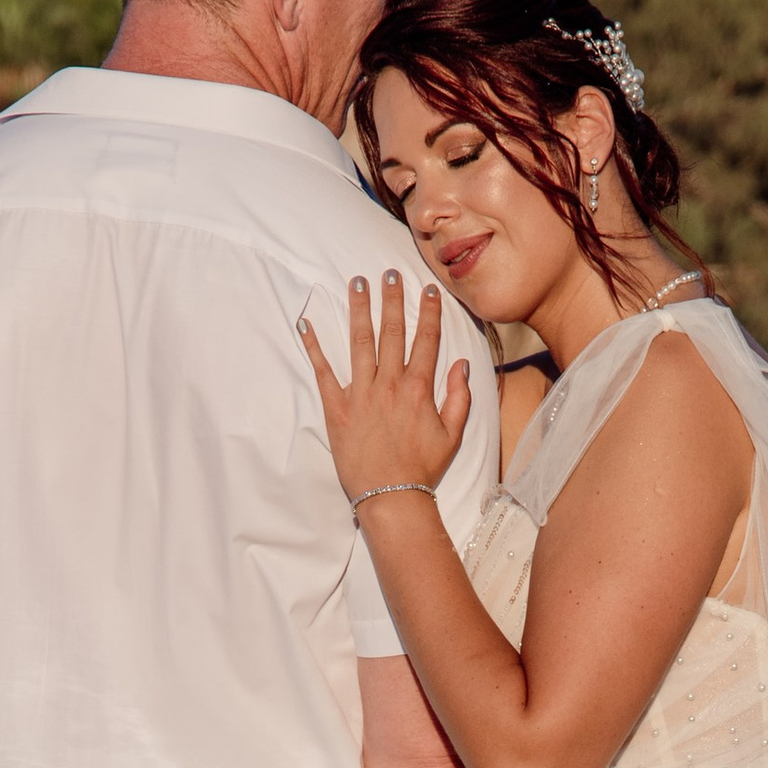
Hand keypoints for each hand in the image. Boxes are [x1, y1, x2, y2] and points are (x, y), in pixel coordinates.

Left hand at [299, 272, 472, 508]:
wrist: (391, 496)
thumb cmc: (422, 468)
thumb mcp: (452, 434)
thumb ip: (459, 396)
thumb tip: (462, 364)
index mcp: (418, 388)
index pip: (425, 340)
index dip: (428, 312)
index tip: (428, 290)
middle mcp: (389, 384)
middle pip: (391, 332)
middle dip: (391, 299)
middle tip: (389, 272)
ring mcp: (361, 394)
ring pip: (360, 341)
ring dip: (358, 309)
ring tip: (357, 283)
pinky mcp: (337, 408)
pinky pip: (323, 371)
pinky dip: (313, 347)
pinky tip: (305, 324)